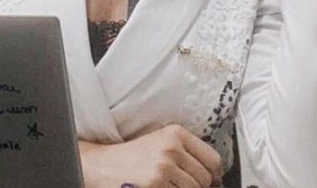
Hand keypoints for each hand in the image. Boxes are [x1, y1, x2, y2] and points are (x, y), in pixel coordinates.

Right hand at [80, 124, 222, 187]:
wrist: (102, 166)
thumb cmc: (130, 158)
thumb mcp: (159, 144)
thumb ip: (185, 153)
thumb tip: (213, 177)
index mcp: (175, 133)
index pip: (213, 159)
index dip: (214, 175)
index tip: (211, 181)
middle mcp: (172, 148)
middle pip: (205, 178)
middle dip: (197, 186)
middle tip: (180, 184)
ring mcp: (165, 167)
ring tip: (167, 185)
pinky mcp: (157, 184)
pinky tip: (159, 187)